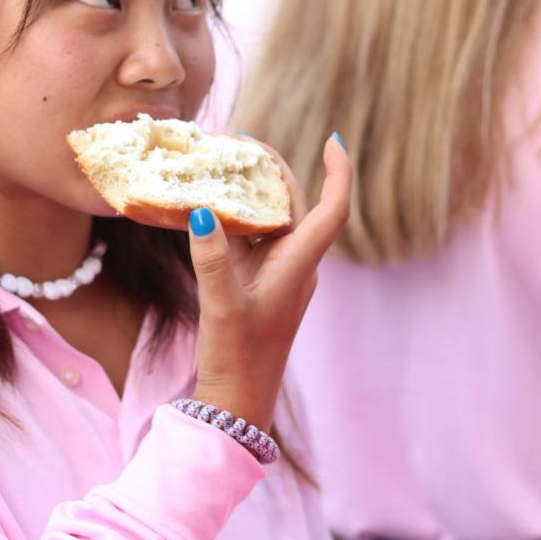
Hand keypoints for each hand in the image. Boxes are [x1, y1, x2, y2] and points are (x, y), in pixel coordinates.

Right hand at [188, 134, 350, 427]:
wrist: (236, 400)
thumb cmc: (238, 357)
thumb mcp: (222, 306)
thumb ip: (212, 259)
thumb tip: (202, 211)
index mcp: (300, 265)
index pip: (332, 209)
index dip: (339, 171)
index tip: (332, 138)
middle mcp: (293, 264)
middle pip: (295, 204)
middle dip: (274, 169)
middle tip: (241, 143)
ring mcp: (274, 274)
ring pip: (270, 219)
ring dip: (250, 191)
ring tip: (220, 164)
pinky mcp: (252, 284)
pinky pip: (248, 238)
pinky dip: (233, 217)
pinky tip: (205, 206)